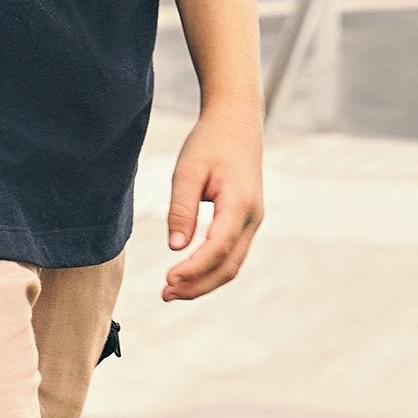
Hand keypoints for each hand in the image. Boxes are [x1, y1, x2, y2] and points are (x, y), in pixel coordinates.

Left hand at [162, 110, 262, 301]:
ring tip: (170, 291)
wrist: (237, 122)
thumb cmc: (210, 142)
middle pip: (229, 266)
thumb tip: (176, 247)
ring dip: (203, 282)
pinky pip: (230, 254)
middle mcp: (252, 217)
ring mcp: (252, 221)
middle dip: (198, 286)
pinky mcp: (245, 222)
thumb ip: (181, 209)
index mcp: (240, 203)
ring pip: (231, 264)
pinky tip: (186, 275)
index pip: (218, 247)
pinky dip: (209, 269)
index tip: (167, 280)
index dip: (194, 269)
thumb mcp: (188, 171)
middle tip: (164, 295)